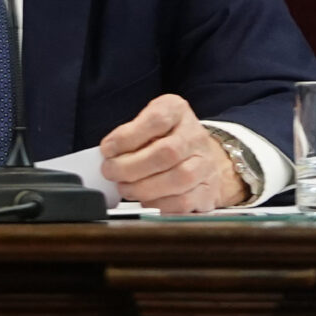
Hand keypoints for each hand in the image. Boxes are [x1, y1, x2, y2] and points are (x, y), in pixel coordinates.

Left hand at [101, 94, 243, 213]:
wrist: (202, 157)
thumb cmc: (165, 138)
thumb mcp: (145, 123)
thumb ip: (127, 134)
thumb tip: (108, 153)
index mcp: (176, 111)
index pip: (157, 120)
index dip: (128, 137)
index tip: (107, 150)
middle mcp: (195, 136)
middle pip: (167, 152)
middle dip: (131, 166)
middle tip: (111, 172)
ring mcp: (205, 164)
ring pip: (179, 179)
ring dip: (143, 188)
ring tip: (125, 188)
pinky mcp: (208, 190)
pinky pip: (184, 201)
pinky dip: (159, 204)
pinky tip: (145, 200)